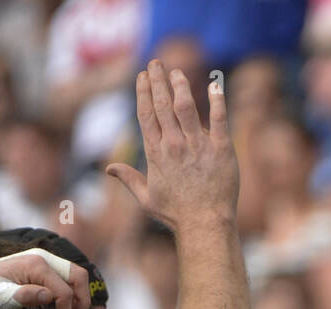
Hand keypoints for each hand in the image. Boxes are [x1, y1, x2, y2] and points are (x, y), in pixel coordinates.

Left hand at [0, 251, 89, 308]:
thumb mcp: (2, 296)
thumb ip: (25, 295)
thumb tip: (50, 296)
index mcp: (36, 264)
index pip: (64, 291)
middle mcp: (44, 258)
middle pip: (78, 277)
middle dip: (81, 302)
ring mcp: (45, 261)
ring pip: (76, 277)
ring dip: (79, 300)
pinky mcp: (43, 268)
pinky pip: (67, 279)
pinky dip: (72, 295)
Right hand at [105, 60, 238, 229]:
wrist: (205, 225)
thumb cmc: (177, 214)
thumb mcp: (147, 199)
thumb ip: (129, 179)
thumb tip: (109, 169)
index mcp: (156, 153)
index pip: (146, 114)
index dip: (143, 91)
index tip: (143, 76)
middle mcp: (175, 145)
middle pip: (162, 104)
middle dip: (158, 80)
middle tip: (156, 63)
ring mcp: (198, 146)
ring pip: (186, 106)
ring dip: (181, 85)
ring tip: (177, 72)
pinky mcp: (221, 150)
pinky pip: (219, 119)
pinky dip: (217, 100)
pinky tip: (215, 85)